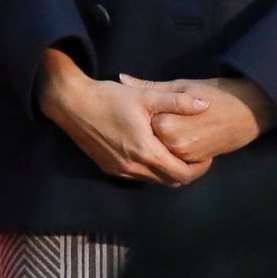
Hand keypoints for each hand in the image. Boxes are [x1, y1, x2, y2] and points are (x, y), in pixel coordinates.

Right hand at [37, 49, 207, 185]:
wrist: (71, 103)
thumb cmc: (109, 97)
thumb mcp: (145, 96)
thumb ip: (177, 102)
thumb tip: (205, 105)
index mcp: (145, 152)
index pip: (182, 174)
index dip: (200, 168)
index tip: (206, 154)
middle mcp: (133, 168)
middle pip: (170, 181)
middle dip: (187, 171)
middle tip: (195, 155)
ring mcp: (120, 171)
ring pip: (154, 180)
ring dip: (168, 171)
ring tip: (176, 152)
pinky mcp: (109, 169)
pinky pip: (138, 176)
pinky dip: (151, 169)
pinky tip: (152, 151)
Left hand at [133, 75, 276, 165]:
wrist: (249, 110)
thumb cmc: (215, 93)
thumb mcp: (180, 85)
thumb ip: (149, 87)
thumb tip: (122, 79)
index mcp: (165, 125)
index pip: (139, 123)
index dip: (140, 113)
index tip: (144, 106)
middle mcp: (173, 145)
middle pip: (149, 140)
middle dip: (149, 130)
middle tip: (160, 115)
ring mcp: (185, 157)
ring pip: (161, 152)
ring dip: (160, 142)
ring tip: (170, 125)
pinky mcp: (196, 162)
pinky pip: (176, 160)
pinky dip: (172, 152)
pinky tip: (178, 136)